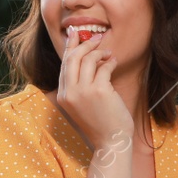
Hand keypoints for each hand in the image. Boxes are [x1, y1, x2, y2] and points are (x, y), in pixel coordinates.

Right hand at [54, 28, 131, 149]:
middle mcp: (70, 93)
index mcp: (64, 96)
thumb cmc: (100, 123)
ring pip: (88, 60)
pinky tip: (114, 62)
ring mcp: (83, 92)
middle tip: (96, 38)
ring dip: (99, 52)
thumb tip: (87, 58)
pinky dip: (110, 61)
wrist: (111, 142)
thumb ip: (80, 85)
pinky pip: (104, 67)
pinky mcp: (99, 91)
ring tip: (108, 53)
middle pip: (72, 59)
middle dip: (84, 45)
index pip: (64, 66)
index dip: (70, 48)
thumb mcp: (83, 104)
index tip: (75, 35)